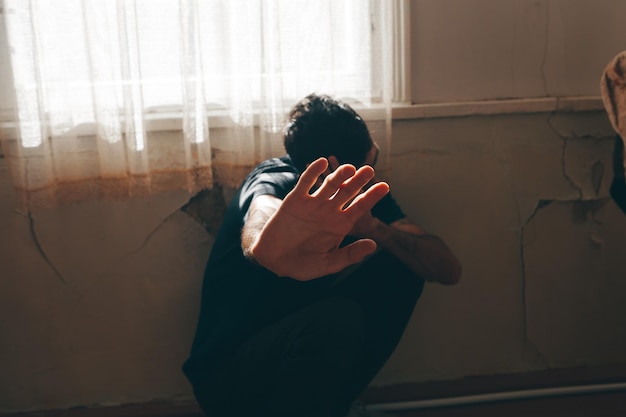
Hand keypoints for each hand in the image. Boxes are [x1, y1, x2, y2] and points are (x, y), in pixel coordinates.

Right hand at [249, 157, 389, 280]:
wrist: (275, 261)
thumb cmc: (303, 265)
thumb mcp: (329, 263)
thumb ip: (350, 255)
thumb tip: (374, 245)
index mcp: (340, 225)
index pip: (360, 207)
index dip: (372, 196)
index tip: (385, 186)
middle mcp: (329, 211)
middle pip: (347, 191)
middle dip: (358, 181)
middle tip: (369, 170)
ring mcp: (313, 204)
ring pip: (329, 184)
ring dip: (339, 175)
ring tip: (349, 168)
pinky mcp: (295, 199)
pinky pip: (306, 182)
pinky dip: (313, 171)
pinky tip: (321, 162)